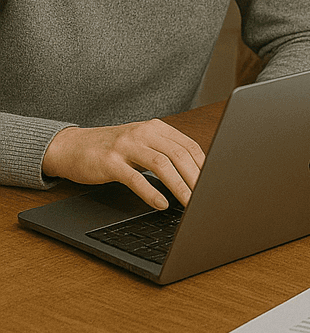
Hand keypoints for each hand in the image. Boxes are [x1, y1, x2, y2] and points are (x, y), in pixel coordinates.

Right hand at [42, 120, 205, 209]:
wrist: (73, 146)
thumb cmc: (112, 148)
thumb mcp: (142, 143)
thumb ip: (164, 151)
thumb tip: (194, 172)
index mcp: (156, 128)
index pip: (188, 145)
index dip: (203, 164)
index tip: (213, 181)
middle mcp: (144, 133)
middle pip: (179, 154)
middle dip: (196, 177)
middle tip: (206, 196)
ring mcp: (126, 146)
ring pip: (161, 165)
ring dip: (179, 186)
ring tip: (189, 203)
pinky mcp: (110, 162)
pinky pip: (135, 178)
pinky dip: (151, 192)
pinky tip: (162, 204)